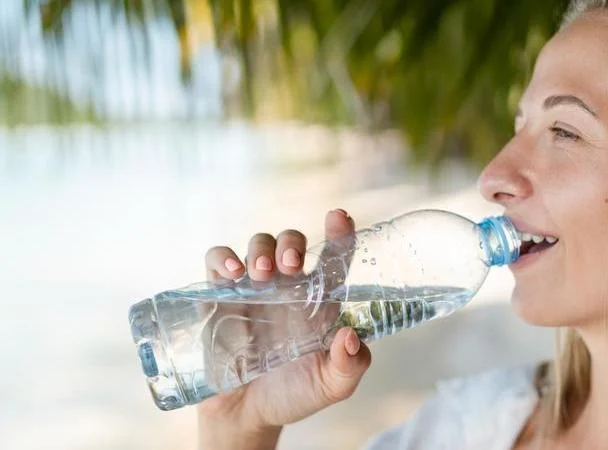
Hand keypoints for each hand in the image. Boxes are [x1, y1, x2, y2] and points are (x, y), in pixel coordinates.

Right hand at [197, 209, 371, 448]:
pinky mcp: (219, 296)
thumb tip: (350, 334)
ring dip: (261, 249)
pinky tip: (232, 272)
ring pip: (258, 244)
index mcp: (319, 299)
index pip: (335, 256)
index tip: (339, 216)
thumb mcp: (332, 385)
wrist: (247, 415)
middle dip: (292, 242)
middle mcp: (288, 286)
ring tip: (261, 274)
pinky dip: (223, 257)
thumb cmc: (295, 394)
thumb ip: (350, 364)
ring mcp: (253, 288)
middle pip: (292, 241)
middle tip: (291, 265)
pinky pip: (218, 261)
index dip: (340, 232)